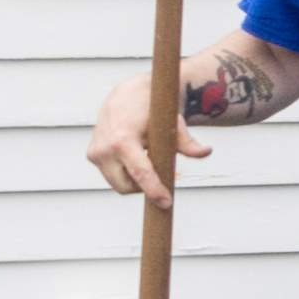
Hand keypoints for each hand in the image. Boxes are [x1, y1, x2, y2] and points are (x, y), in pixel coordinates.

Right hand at [87, 77, 203, 204]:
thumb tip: (206, 152)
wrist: (126, 95)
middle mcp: (104, 148)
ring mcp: (95, 153)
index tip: (167, 203)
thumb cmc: (153, 110)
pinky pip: (111, 176)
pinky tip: (136, 159)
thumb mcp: (172, 123)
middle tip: (162, 179)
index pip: (140, 174)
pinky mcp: (91, 155)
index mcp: (123, 140)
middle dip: (144, 188)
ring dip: (135, 182)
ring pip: (118, 184)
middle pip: (126, 186)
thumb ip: (188, 142)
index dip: (154, 191)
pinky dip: (125, 174)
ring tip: (148, 163)